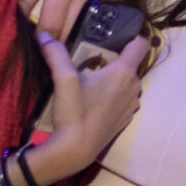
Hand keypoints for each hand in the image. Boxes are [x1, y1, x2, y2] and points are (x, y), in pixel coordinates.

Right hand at [21, 29, 147, 185]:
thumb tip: (44, 36)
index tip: (116, 36)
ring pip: (127, 82)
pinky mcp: (126, 118)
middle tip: (92, 59)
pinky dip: (113, 95)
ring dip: (114, 79)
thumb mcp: (62, 79)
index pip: (141, 44)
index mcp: (124, 73)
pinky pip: (124, 98)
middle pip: (131, 64)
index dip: (131, 37)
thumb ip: (56, 54)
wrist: (76, 149)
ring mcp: (132, 104)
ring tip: (91, 80)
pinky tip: (94, 99)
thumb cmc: (74, 113)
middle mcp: (134, 87)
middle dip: (115, 59)